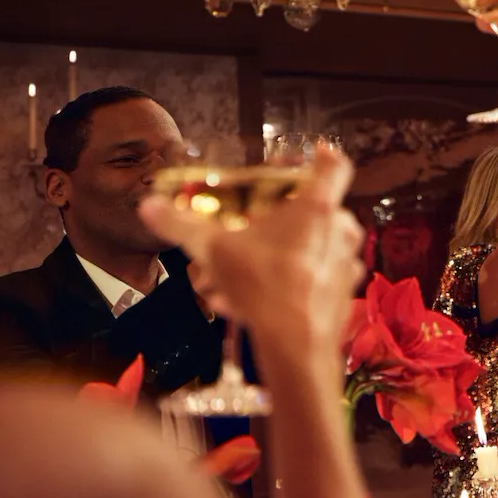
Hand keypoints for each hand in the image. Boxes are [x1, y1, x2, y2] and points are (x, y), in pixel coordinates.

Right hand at [138, 147, 365, 356]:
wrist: (296, 345)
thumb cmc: (263, 287)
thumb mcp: (214, 250)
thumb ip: (181, 225)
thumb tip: (149, 207)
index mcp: (317, 207)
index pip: (334, 166)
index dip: (325, 155)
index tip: (317, 151)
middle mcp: (341, 230)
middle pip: (321, 209)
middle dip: (288, 218)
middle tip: (260, 228)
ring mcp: (348, 261)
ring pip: (317, 247)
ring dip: (286, 255)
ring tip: (250, 273)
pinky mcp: (346, 291)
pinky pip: (318, 277)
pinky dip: (294, 283)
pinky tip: (262, 298)